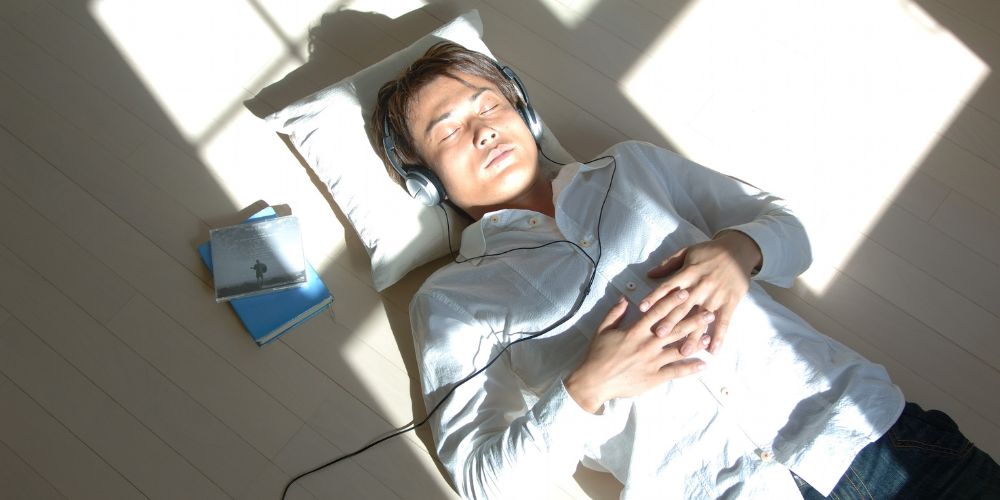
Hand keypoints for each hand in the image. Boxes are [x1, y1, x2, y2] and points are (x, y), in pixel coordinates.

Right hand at [564, 292, 710, 413]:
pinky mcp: (654, 377)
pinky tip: (703, 365)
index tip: (685, 292)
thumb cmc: (597, 355)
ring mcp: (652, 361)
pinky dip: (690, 368)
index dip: (672, 301)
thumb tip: (625, 298)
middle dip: (693, 320)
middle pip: (675, 329)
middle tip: (709, 313)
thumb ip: (615, 313)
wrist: (594, 382)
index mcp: (635, 331)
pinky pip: (675, 372)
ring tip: (709, 337)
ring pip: (679, 350)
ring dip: (695, 343)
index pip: (657, 312)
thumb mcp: (602, 330)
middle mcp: (647, 344)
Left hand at [639, 231, 761, 354]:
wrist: (738, 250)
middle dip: (670, 321)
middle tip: (658, 335)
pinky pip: (724, 322)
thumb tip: (649, 274)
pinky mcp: (730, 302)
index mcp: (688, 273)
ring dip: (693, 335)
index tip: (642, 309)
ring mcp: (716, 296)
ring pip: (702, 318)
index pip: (668, 287)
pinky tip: (713, 350)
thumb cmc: (710, 251)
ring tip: (684, 351)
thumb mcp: (687, 252)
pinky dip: (719, 336)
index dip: (654, 297)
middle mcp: (700, 286)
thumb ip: (668, 264)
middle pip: (682, 306)